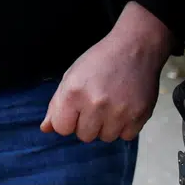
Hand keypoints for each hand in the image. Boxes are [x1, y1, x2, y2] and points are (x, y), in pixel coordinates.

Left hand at [42, 1, 171, 142]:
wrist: (135, 47)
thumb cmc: (100, 60)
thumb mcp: (72, 76)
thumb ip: (57, 104)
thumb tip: (46, 129)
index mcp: (74, 92)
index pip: (62, 128)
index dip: (68, 119)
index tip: (77, 108)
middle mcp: (95, 104)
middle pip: (84, 136)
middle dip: (88, 123)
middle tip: (97, 103)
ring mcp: (119, 112)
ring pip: (106, 137)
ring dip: (107, 126)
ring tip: (112, 104)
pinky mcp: (139, 115)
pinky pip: (126, 136)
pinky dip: (125, 126)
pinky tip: (125, 107)